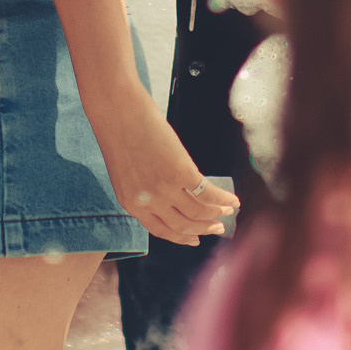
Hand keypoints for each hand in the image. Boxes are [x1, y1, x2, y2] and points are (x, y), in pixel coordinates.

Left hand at [84, 84, 236, 246]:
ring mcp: (165, 189)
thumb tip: (172, 195)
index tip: (196, 239)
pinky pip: (208, 193)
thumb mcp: (127, 171)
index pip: (162, 231)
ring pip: (199, 212)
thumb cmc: (119, 132)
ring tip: (228, 211)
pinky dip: (223, 198)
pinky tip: (233, 199)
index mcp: (132, 204)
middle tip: (219, 227)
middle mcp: (148, 202)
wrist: (118, 110)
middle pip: (184, 225)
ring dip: (217, 214)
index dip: (182, 237)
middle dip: (204, 228)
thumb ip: (145, 188)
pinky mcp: (181, 172)